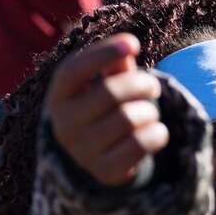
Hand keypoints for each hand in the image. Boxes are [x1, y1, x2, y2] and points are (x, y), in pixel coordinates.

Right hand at [44, 33, 168, 186]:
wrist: (95, 162)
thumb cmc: (101, 112)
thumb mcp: (101, 86)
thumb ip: (113, 66)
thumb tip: (128, 45)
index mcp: (58, 97)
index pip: (74, 70)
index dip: (103, 53)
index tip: (133, 43)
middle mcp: (63, 125)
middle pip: (110, 94)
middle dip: (140, 84)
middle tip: (153, 86)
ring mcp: (82, 151)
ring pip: (128, 119)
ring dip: (150, 111)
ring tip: (150, 113)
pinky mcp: (104, 171)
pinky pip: (140, 144)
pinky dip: (157, 133)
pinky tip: (156, 131)